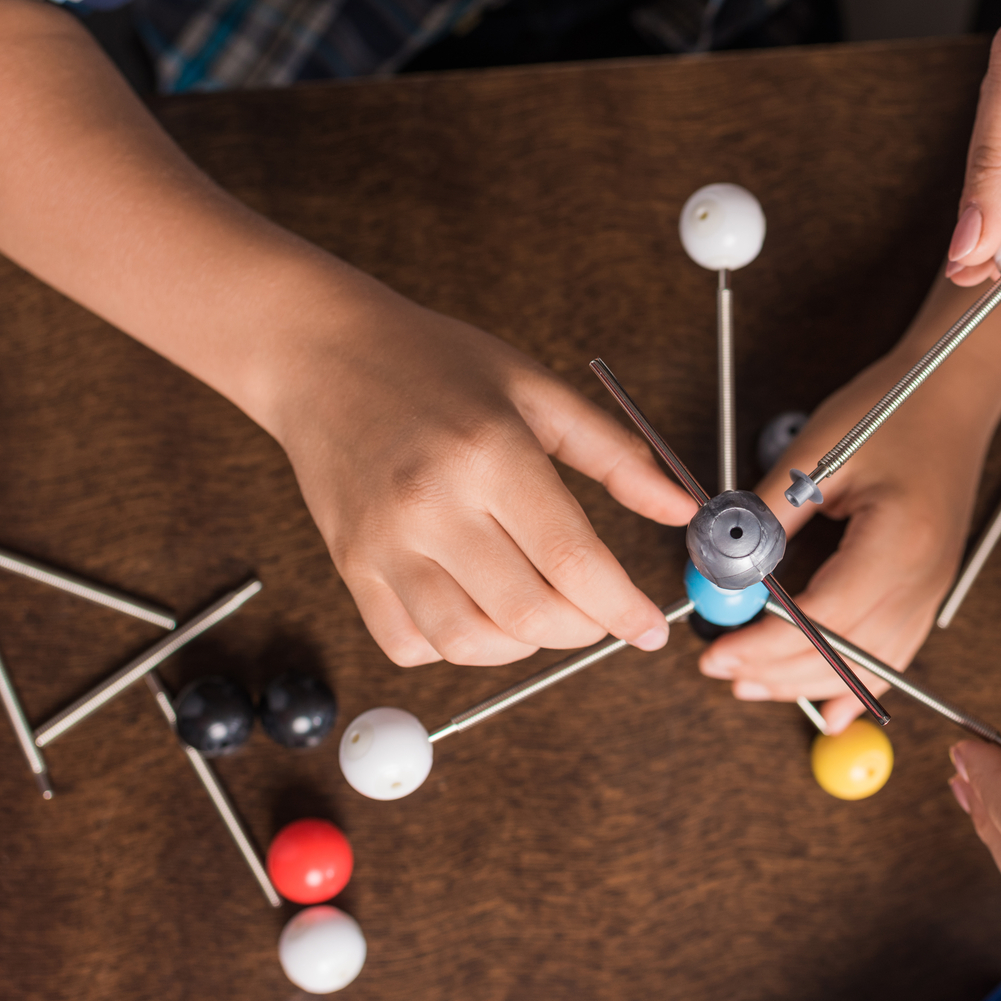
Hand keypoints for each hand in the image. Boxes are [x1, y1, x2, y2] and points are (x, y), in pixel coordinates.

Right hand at [272, 296, 698, 665]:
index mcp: (490, 452)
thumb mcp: (536, 390)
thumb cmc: (434, 364)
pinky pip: (410, 645)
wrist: (320, 353)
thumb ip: (616, 455)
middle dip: (584, 629)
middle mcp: (432, 503)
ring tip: (539, 608)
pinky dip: (455, 646)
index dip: (623, 608)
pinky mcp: (349, 565)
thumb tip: (680, 510)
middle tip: (598, 611)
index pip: (572, 560)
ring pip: (469, 644)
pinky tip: (476, 605)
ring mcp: (383, 542)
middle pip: (529, 615)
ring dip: (522, 646)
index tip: (650, 628)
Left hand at [698, 353, 989, 730]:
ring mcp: (931, 589)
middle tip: (719, 670)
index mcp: (898, 542)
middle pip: (844, 653)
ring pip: (866, 665)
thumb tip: (718, 560)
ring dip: (806, 684)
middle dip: (776, 671)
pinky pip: (893, 656)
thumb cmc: (893, 409)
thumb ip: (768, 514)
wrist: (953, 394)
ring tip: (750, 685)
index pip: (825, 617)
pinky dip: (855, 685)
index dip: (767, 644)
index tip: (718, 652)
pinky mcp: (928, 590)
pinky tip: (829, 710)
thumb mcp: (818, 453)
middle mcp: (922, 578)